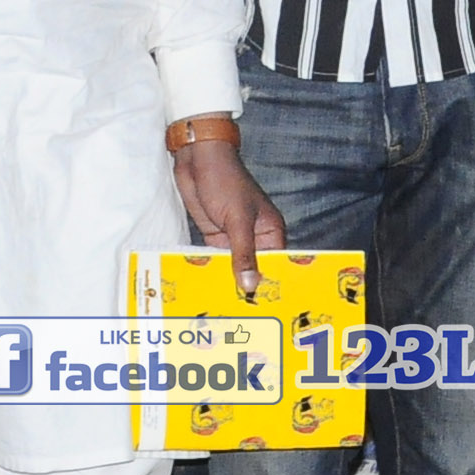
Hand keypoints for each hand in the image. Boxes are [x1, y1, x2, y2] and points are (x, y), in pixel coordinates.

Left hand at [170, 130, 286, 297]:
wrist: (198, 159)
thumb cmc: (225, 181)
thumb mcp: (237, 220)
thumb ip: (243, 254)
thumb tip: (251, 285)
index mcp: (270, 231)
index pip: (275, 264)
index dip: (271, 285)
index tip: (266, 308)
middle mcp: (254, 237)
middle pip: (254, 269)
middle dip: (247, 287)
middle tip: (242, 315)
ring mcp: (233, 238)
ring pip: (234, 267)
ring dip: (228, 281)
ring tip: (224, 308)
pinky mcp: (214, 237)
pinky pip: (216, 260)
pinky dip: (212, 271)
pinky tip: (207, 288)